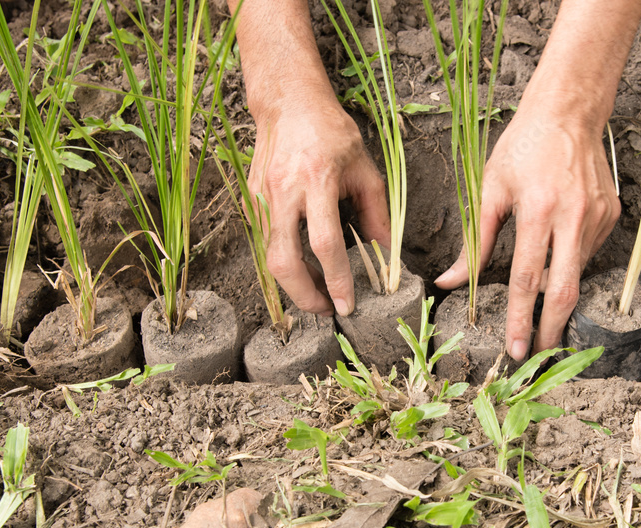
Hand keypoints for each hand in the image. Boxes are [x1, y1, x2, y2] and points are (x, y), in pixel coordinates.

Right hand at [232, 0, 388, 317]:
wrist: (287, 102)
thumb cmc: (331, 131)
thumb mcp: (364, 168)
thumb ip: (376, 212)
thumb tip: (387, 252)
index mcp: (317, 182)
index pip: (324, 243)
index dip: (335, 279)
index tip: (346, 305)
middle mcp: (284, 192)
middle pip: (284, 261)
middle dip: (304, 296)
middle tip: (326, 312)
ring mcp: (263, 197)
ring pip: (270, 256)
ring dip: (293, 284)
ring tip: (317, 295)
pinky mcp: (252, 200)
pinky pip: (267, 241)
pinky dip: (285, 261)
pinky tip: (304, 268)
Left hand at [435, 102, 620, 359]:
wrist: (569, 112)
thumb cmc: (522, 148)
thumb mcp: (490, 190)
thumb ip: (473, 242)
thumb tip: (449, 282)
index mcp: (538, 211)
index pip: (526, 280)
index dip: (520, 319)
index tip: (516, 349)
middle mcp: (573, 217)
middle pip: (564, 290)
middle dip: (551, 329)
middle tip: (538, 353)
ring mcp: (598, 217)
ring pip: (577, 273)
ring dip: (556, 290)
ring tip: (540, 294)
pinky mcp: (612, 216)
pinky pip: (587, 253)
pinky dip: (569, 260)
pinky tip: (558, 242)